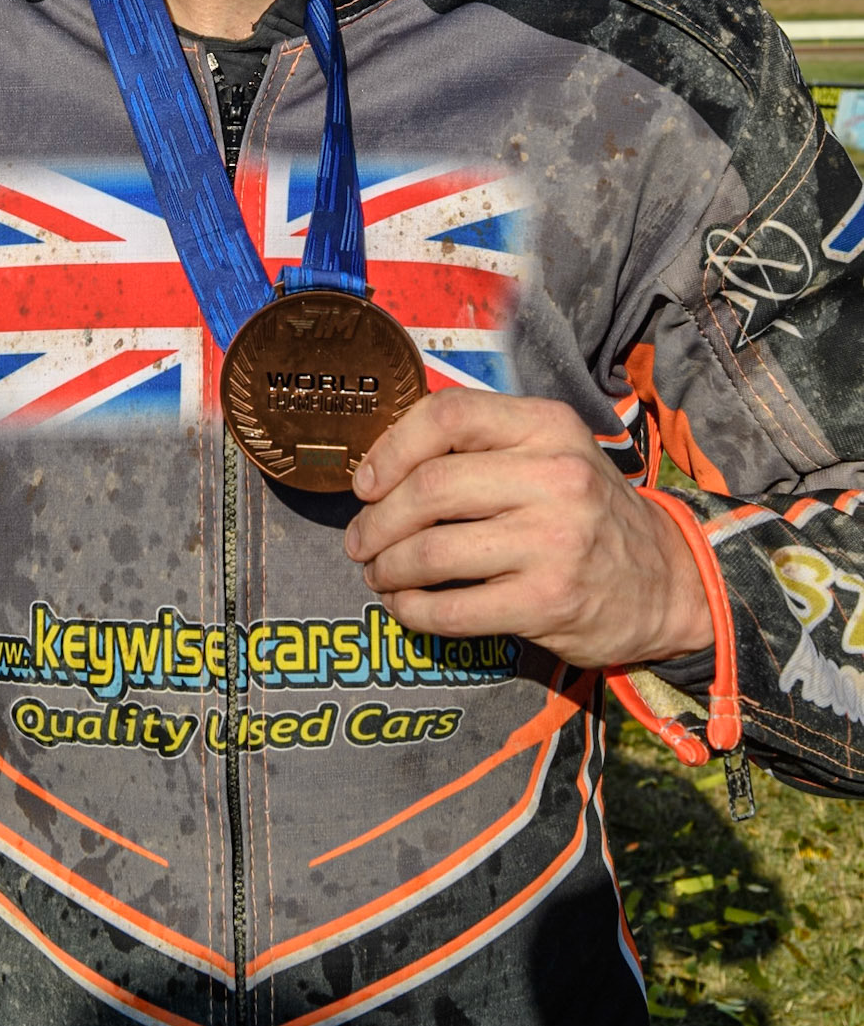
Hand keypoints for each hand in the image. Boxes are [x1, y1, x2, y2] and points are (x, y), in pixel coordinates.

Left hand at [343, 392, 711, 667]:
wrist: (665, 582)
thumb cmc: (586, 512)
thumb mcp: (552, 454)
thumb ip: (483, 446)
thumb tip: (383, 463)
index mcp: (548, 427)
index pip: (448, 415)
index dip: (391, 448)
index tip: (366, 484)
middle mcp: (556, 477)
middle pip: (429, 487)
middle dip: (377, 520)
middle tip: (361, 541)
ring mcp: (554, 541)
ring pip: (432, 551)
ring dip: (388, 567)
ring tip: (380, 573)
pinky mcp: (548, 601)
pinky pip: (453, 609)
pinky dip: (413, 610)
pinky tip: (407, 606)